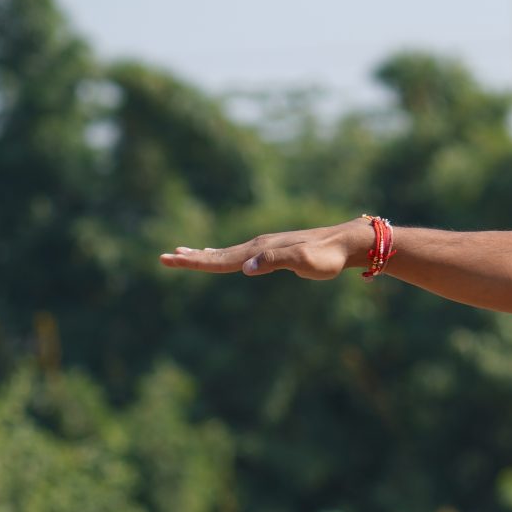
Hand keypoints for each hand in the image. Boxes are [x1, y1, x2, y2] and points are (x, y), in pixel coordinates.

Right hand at [158, 218, 370, 279]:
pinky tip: (220, 254)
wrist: (347, 243)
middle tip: (164, 258)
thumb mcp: (303, 262)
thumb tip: (246, 268)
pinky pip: (240, 254)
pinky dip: (223, 255)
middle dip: (191, 258)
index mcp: (260, 249)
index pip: (221, 258)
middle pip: (218, 254)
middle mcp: (258, 246)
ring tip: (182, 254)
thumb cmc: (328, 257)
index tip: (170, 259)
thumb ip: (275, 262)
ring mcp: (265, 247)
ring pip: (227, 253)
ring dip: (203, 255)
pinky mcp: (273, 251)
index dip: (195, 261)